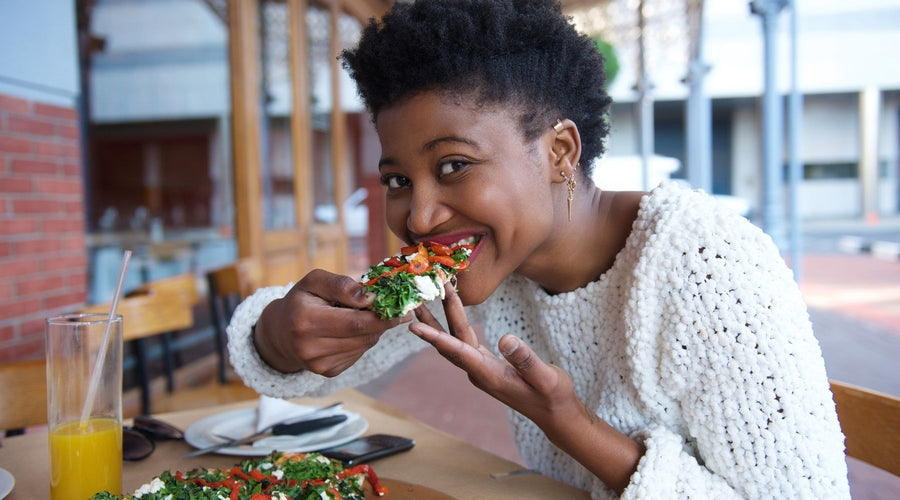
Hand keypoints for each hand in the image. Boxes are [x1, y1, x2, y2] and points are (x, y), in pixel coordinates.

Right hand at [253, 269, 411, 375]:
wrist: (280, 332)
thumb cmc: (301, 300)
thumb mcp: (315, 281)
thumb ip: (341, 285)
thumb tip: (369, 297)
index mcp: (305, 322)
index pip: (355, 322)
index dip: (382, 316)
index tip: (404, 307)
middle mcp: (310, 348)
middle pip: (363, 336)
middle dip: (384, 321)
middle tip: (399, 309)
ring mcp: (319, 365)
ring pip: (364, 345)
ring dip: (373, 329)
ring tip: (364, 314)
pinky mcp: (328, 372)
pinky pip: (358, 353)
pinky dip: (362, 340)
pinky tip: (352, 330)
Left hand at [409, 284, 580, 431]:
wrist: (555, 414)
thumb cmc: (554, 397)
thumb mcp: (546, 378)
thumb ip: (526, 360)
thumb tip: (505, 339)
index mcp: (489, 375)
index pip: (457, 352)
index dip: (435, 338)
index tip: (413, 326)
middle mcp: (479, 372)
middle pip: (450, 343)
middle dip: (433, 319)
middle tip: (416, 297)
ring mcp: (481, 369)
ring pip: (454, 341)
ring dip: (439, 321)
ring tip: (422, 301)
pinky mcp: (486, 364)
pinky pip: (464, 342)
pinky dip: (455, 326)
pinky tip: (451, 314)